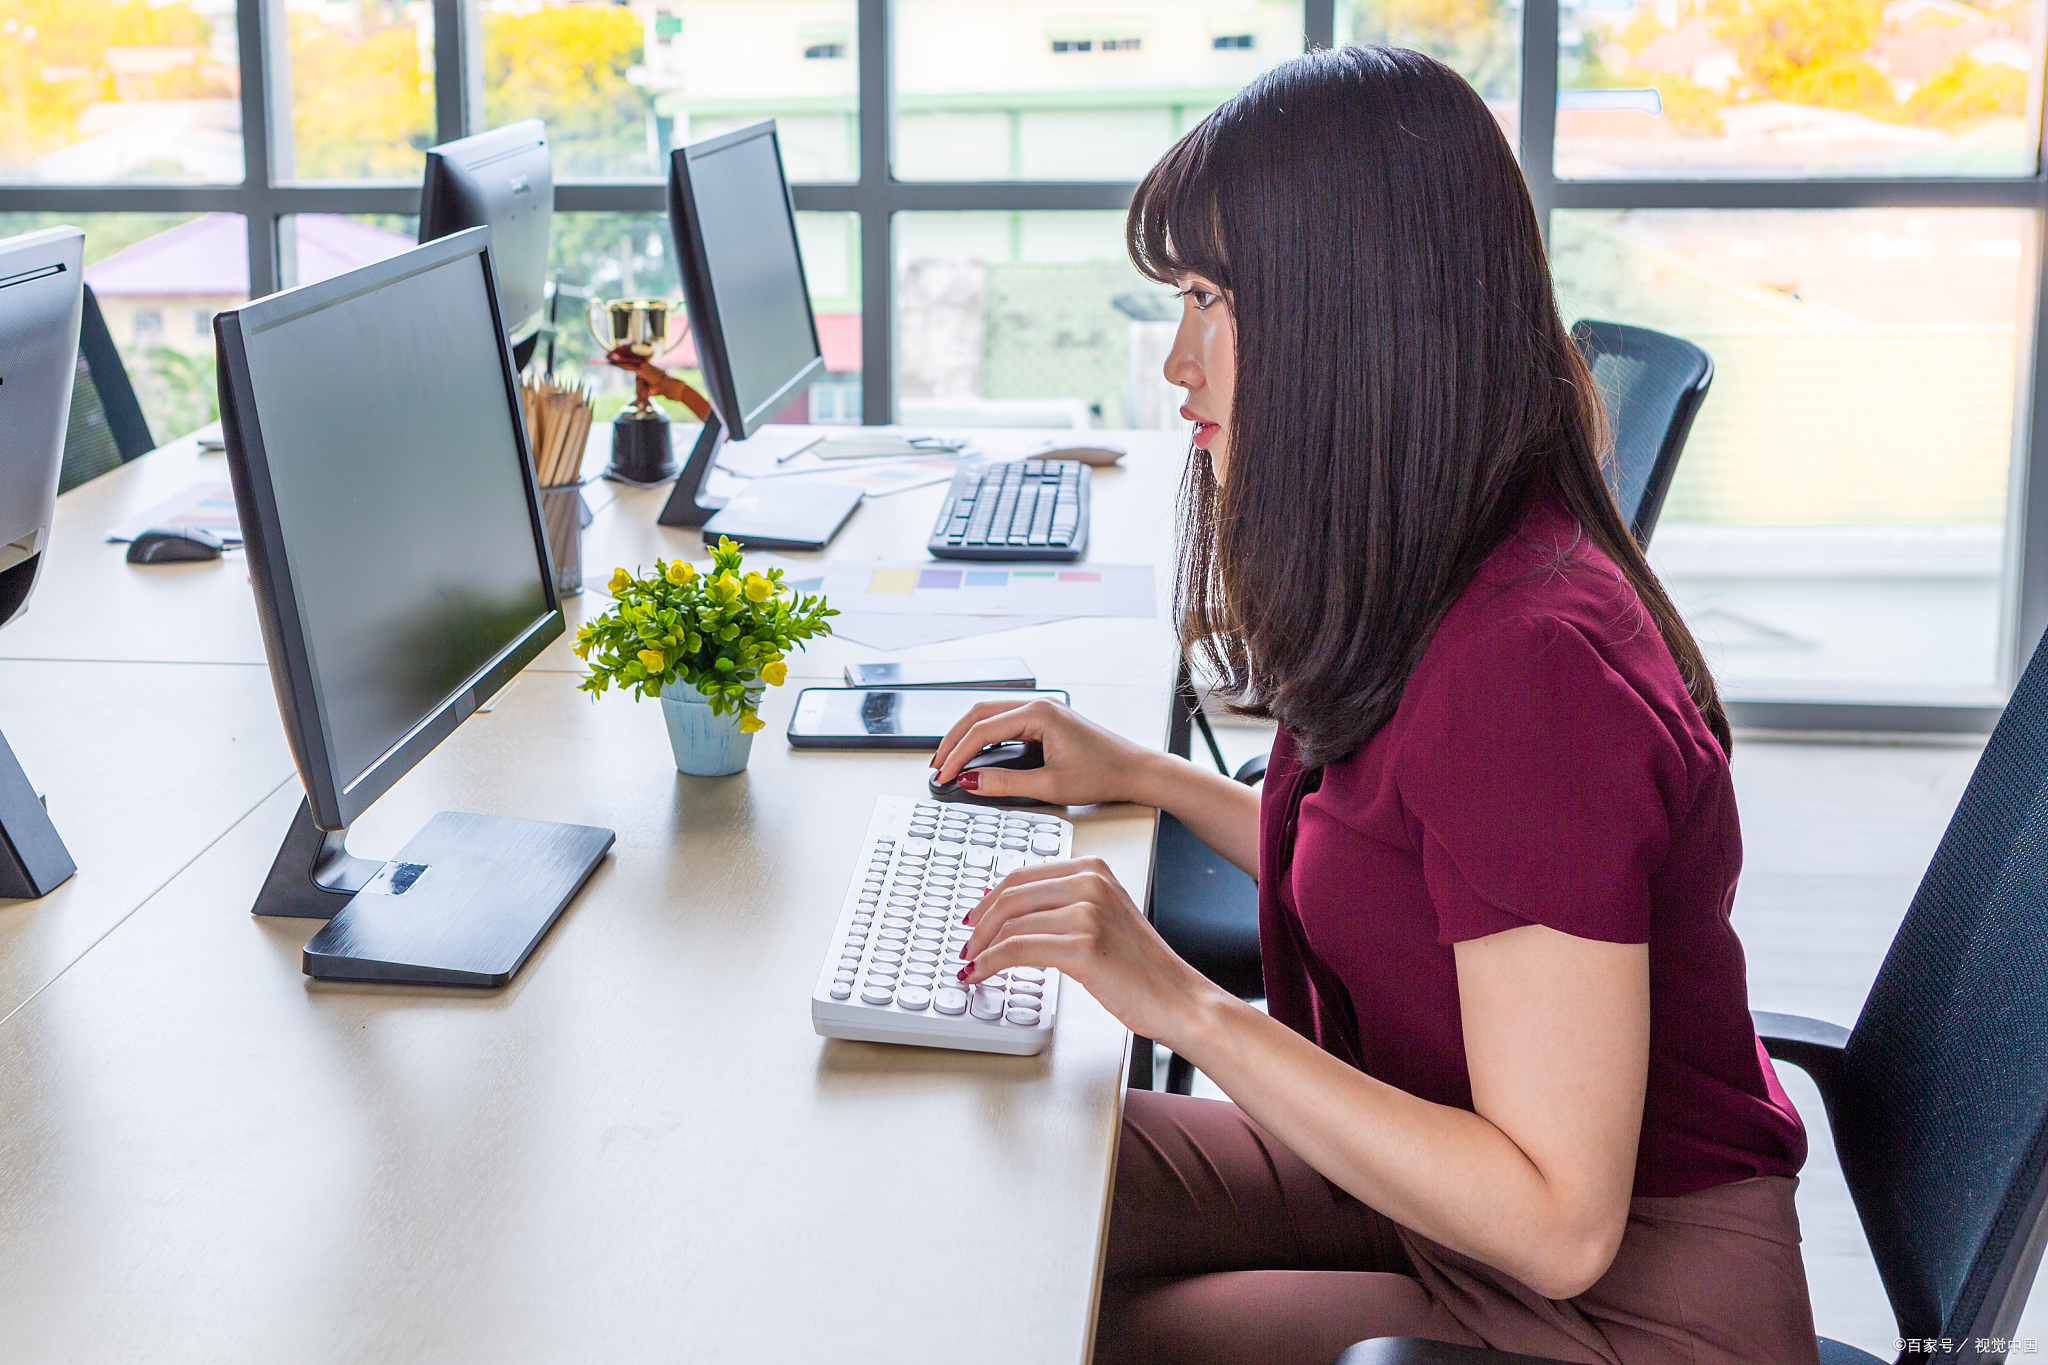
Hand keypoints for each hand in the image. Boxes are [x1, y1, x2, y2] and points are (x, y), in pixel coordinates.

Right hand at [929, 698, 1162, 807]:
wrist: (1135, 770)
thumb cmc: (1103, 775)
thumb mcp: (1049, 785)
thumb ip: (1005, 783)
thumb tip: (970, 780)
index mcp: (1039, 713)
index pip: (982, 730)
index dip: (957, 754)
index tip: (942, 775)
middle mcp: (1038, 704)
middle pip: (979, 713)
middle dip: (953, 739)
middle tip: (936, 766)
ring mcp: (1042, 709)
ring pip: (990, 714)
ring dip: (966, 735)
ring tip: (948, 759)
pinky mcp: (1045, 720)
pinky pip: (1004, 721)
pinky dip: (984, 735)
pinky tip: (974, 752)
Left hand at [957, 857, 1221, 1045]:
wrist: (1178, 998)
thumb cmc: (1142, 967)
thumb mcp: (1102, 918)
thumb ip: (1061, 906)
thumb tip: (1006, 909)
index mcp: (1093, 869)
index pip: (1022, 876)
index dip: (988, 900)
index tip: (973, 920)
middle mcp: (1091, 882)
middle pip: (1010, 895)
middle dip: (979, 924)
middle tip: (966, 946)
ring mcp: (1088, 912)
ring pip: (1010, 924)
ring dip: (981, 948)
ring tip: (972, 965)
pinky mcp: (1083, 945)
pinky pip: (1018, 949)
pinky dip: (991, 963)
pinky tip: (981, 974)